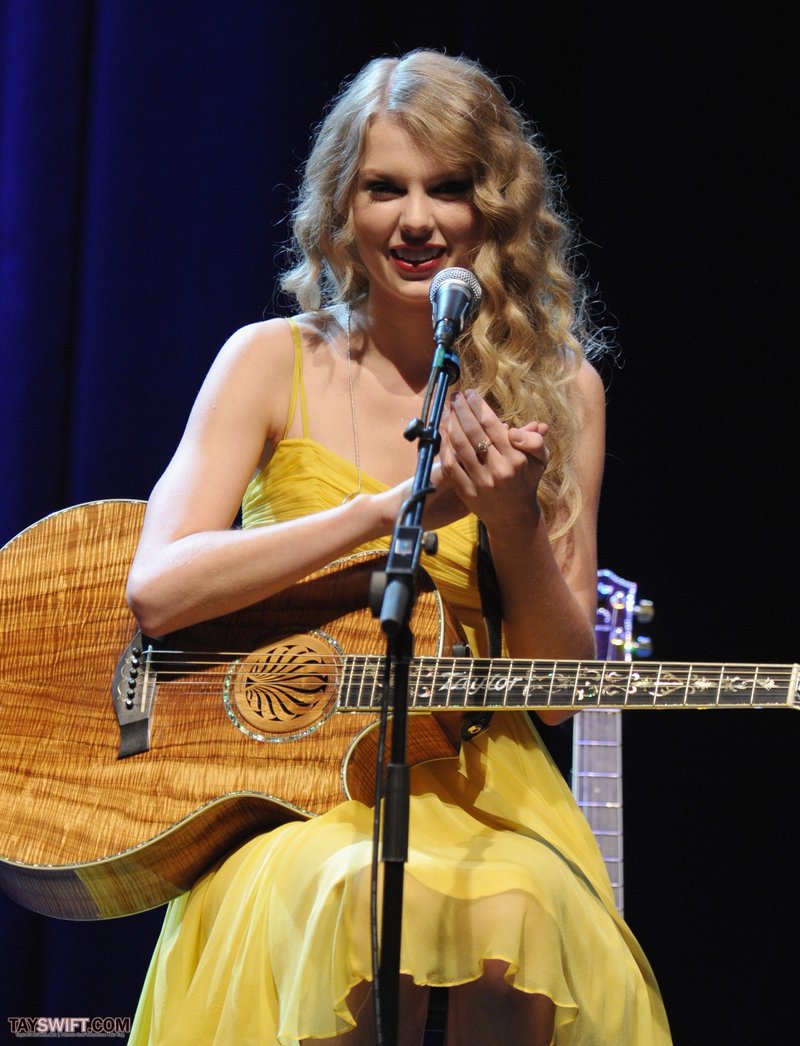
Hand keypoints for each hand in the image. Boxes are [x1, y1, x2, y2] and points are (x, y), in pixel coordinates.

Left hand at [439, 389, 548, 532]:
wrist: (513, 517)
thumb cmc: (526, 482)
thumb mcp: (539, 460)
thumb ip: (534, 440)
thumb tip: (525, 426)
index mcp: (515, 458)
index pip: (492, 425)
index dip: (478, 406)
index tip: (470, 393)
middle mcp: (498, 469)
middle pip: (473, 432)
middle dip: (461, 410)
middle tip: (455, 396)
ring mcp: (480, 482)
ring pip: (460, 446)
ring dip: (450, 424)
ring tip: (446, 409)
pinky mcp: (466, 492)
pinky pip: (451, 465)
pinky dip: (445, 447)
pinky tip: (441, 432)